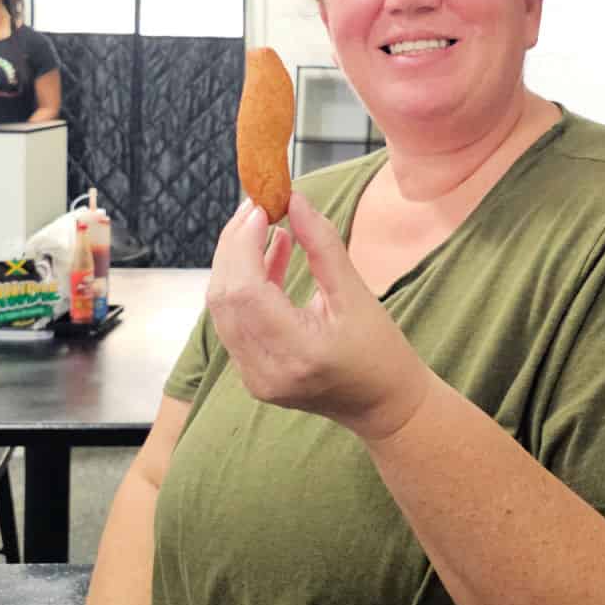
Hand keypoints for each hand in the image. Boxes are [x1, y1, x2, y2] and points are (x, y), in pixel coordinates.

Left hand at [205, 193, 431, 440]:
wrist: (382, 404)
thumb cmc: (380, 351)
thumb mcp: (357, 293)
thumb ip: (322, 244)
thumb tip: (296, 201)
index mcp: (298, 352)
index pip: (246, 292)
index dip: (244, 244)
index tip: (260, 208)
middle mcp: (267, 371)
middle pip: (224, 298)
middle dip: (233, 246)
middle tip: (256, 208)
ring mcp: (254, 377)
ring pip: (222, 308)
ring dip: (235, 262)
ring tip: (262, 224)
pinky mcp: (252, 374)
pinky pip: (234, 321)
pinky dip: (243, 284)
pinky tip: (268, 255)